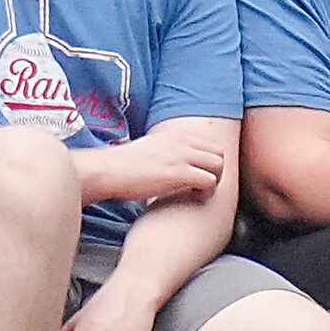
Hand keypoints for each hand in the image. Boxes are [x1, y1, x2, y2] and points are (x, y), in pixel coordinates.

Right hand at [86, 132, 224, 206]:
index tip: (202, 174)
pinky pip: (209, 180)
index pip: (211, 143)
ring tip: (200, 193)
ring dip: (214, 181)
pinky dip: (207, 191)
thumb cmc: (125, 165)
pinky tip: (194, 197)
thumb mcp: (151, 147)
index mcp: (177, 133)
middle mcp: (182, 141)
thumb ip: (168, 150)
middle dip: (217, 171)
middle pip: (220, 152)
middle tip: (204, 186)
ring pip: (219, 165)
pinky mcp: (178, 173)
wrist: (109, 170)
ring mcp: (181, 156)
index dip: (210, 161)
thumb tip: (175, 161)